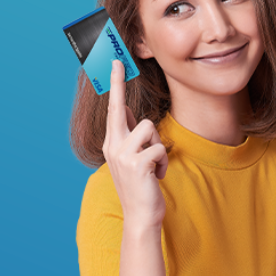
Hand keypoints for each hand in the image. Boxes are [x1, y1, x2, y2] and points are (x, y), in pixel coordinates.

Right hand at [102, 59, 168, 229]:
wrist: (141, 216)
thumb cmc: (141, 187)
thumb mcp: (131, 159)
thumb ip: (129, 136)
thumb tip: (127, 111)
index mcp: (111, 144)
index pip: (113, 110)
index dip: (115, 86)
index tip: (115, 63)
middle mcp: (112, 147)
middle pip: (119, 108)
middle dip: (117, 84)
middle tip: (117, 59)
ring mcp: (122, 155)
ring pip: (149, 128)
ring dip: (158, 146)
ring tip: (155, 165)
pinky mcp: (137, 164)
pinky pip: (159, 148)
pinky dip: (164, 162)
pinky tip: (157, 176)